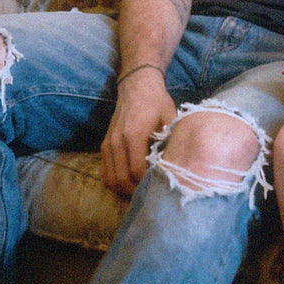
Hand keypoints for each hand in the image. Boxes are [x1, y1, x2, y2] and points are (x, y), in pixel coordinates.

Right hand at [100, 67, 176, 196]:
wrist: (136, 85)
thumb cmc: (157, 102)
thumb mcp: (170, 117)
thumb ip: (171, 139)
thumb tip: (178, 162)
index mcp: (134, 134)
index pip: (137, 170)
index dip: (147, 183)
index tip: (159, 189)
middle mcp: (117, 141)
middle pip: (121, 178)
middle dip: (135, 192)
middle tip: (150, 197)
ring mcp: (108, 143)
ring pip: (110, 178)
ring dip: (123, 189)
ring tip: (139, 193)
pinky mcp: (105, 144)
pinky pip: (105, 170)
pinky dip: (114, 181)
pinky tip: (128, 182)